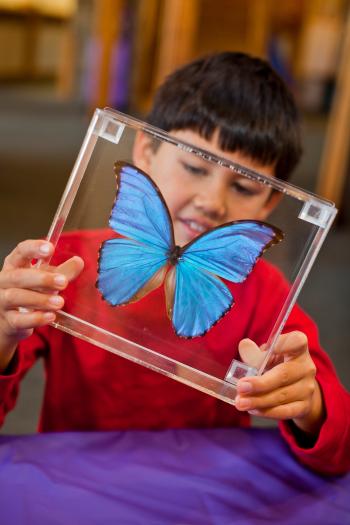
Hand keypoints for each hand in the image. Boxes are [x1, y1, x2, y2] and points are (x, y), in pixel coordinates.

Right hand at [0, 240, 83, 368]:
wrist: (12, 320)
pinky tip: (50, 316)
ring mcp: (2, 301)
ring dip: (40, 299)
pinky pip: (19, 320)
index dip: (34, 248)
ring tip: (60, 302)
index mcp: (15, 265)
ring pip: (16, 297)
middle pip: (18, 276)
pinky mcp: (7, 321)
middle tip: (63, 282)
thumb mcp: (45, 279)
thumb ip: (62, 271)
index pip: (21, 251)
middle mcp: (5, 281)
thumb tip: (78, 262)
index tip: (50, 248)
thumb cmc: (29, 292)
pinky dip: (35, 318)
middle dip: (42, 279)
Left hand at [235, 332, 324, 436]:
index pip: (297, 341)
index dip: (285, 344)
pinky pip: (285, 411)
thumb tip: (244, 344)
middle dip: (260, 383)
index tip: (272, 348)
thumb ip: (254, 353)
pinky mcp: (304, 406)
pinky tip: (253, 409)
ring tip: (241, 402)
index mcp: (298, 349)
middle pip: (284, 374)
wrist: (297, 389)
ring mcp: (307, 388)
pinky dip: (267, 411)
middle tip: (241, 386)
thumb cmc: (278, 366)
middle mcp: (306, 367)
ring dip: (259, 400)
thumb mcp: (267, 357)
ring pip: (282, 395)